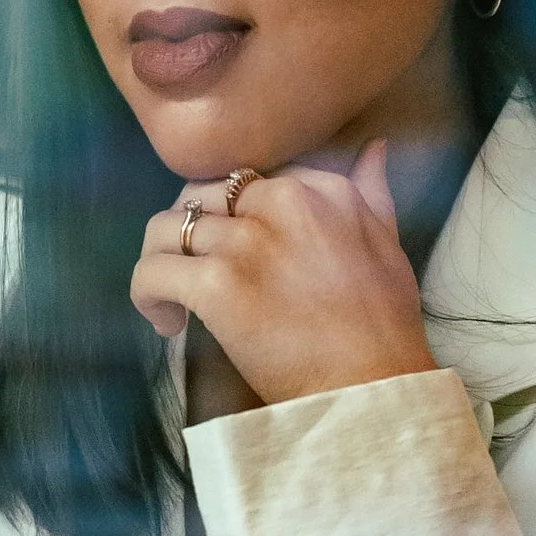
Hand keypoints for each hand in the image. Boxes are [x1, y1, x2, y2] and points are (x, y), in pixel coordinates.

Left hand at [130, 144, 434, 406]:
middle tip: (197, 273)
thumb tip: (372, 149)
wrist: (371, 387)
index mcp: (322, 189)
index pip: (250, 180)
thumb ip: (372, 193)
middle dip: (191, 233)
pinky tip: (167, 323)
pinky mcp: (216, 285)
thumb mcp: (388, 246)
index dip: (234, 217)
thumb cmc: (384, 328)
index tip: (240, 255)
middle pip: (202, 196)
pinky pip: (152, 272)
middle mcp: (281, 202)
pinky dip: (146, 296)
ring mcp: (245, 242)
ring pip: (167, 227)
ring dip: (162, 260)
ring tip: (174, 297)